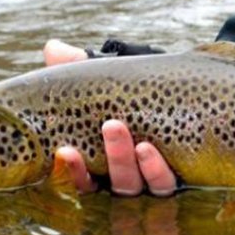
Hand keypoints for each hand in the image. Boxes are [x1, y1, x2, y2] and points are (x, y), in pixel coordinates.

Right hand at [43, 39, 176, 195]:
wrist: (182, 90)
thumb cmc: (137, 89)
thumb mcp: (110, 78)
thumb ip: (80, 67)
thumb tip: (52, 49)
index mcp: (104, 164)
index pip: (84, 179)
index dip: (73, 170)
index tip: (65, 150)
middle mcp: (126, 178)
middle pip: (115, 183)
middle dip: (113, 158)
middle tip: (111, 126)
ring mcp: (151, 181)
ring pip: (137, 185)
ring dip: (132, 164)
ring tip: (139, 142)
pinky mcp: (178, 178)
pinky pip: (165, 184)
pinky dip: (155, 171)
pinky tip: (149, 150)